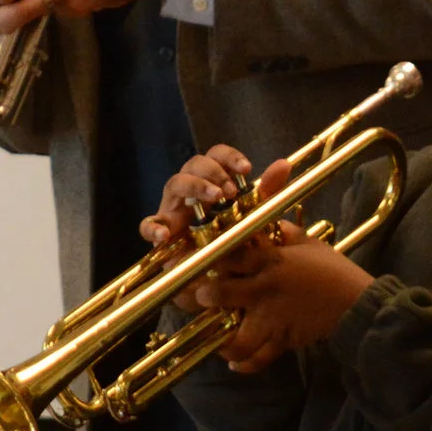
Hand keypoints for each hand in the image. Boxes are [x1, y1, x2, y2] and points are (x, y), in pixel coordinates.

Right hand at [144, 149, 279, 246]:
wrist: (216, 275)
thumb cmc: (231, 237)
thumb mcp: (252, 213)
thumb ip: (266, 191)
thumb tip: (283, 164)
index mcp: (211, 180)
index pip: (215, 156)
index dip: (228, 157)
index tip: (246, 169)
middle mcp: (189, 189)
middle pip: (193, 164)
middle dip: (213, 172)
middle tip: (230, 190)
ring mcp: (172, 208)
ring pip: (174, 183)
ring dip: (194, 186)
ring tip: (214, 198)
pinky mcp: (160, 233)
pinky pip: (147, 226)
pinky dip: (153, 228)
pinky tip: (165, 235)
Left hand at [185, 218, 372, 372]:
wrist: (358, 304)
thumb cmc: (334, 270)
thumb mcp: (310, 244)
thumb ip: (287, 233)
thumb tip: (273, 223)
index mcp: (271, 261)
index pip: (229, 257)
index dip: (204, 260)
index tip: (188, 262)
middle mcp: (265, 289)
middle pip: (221, 294)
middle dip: (202, 297)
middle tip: (197, 298)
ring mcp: (273, 317)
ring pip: (237, 335)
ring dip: (222, 340)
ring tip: (216, 340)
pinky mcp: (284, 339)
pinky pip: (260, 357)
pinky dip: (245, 363)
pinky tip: (234, 363)